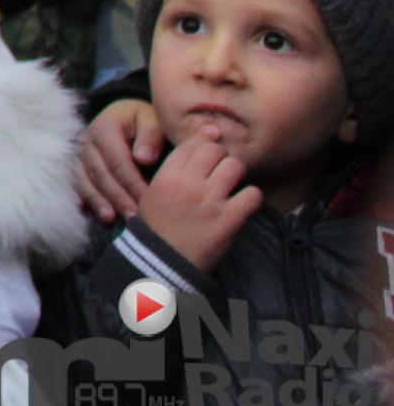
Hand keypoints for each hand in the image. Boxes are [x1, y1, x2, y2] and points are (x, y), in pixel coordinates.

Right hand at [75, 99, 164, 220]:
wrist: (128, 120)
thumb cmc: (146, 123)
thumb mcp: (153, 121)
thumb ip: (151, 136)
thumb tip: (143, 158)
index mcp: (104, 126)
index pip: (117, 160)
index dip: (132, 182)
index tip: (148, 201)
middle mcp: (85, 140)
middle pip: (100, 174)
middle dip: (118, 197)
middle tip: (134, 218)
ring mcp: (77, 154)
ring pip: (85, 182)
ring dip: (99, 202)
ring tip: (111, 219)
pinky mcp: (75, 167)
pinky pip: (77, 186)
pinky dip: (85, 201)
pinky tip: (91, 216)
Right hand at [136, 128, 261, 273]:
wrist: (163, 263)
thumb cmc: (157, 227)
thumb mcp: (153, 193)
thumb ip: (173, 170)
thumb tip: (197, 146)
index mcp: (167, 176)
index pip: (192, 144)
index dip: (204, 141)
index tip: (211, 146)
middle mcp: (189, 183)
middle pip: (215, 150)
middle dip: (221, 157)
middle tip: (220, 171)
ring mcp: (210, 201)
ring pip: (235, 166)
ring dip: (236, 174)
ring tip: (232, 185)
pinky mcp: (230, 219)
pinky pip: (252, 194)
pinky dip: (251, 197)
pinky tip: (243, 204)